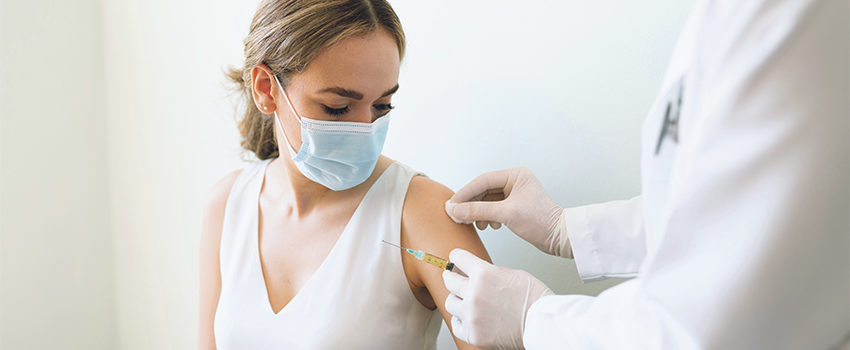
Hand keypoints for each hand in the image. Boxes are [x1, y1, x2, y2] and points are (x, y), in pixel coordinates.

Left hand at [443, 249, 553, 349]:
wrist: (544, 324)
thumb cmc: (535, 299)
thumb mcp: (513, 274)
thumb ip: (491, 273)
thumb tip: (478, 273)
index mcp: (484, 274)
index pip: (459, 258)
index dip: (456, 257)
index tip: (454, 258)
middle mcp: (474, 293)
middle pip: (449, 280)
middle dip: (452, 276)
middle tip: (453, 277)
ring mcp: (472, 315)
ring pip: (450, 302)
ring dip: (456, 299)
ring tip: (464, 300)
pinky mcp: (473, 333)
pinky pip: (456, 324)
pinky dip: (460, 320)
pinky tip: (468, 317)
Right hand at [445, 167, 570, 256]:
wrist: (560, 238)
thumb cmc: (541, 222)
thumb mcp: (506, 214)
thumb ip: (478, 210)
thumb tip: (454, 209)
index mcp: (515, 175)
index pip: (482, 181)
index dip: (465, 193)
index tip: (451, 205)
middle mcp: (515, 181)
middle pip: (483, 190)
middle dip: (470, 204)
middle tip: (456, 215)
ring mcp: (515, 194)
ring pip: (487, 200)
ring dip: (478, 212)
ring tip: (474, 223)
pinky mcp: (515, 207)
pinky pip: (493, 208)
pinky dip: (487, 217)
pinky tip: (488, 226)